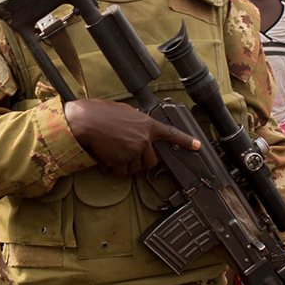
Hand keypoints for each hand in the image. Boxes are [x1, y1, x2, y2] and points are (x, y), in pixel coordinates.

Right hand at [62, 99, 200, 177]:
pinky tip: (107, 160)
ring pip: (136, 168)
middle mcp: (144, 138)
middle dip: (139, 161)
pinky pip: (122, 172)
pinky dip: (115, 170)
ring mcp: (135, 150)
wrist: (87, 121)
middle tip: (125, 155)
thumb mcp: (125, 112)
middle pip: (151, 160)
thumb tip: (138, 129)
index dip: (185, 141)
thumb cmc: (101, 113)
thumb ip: (136, 122)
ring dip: (125, 166)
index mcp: (147, 124)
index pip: (170, 133)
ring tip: (112, 154)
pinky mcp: (123, 160)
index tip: (197, 146)